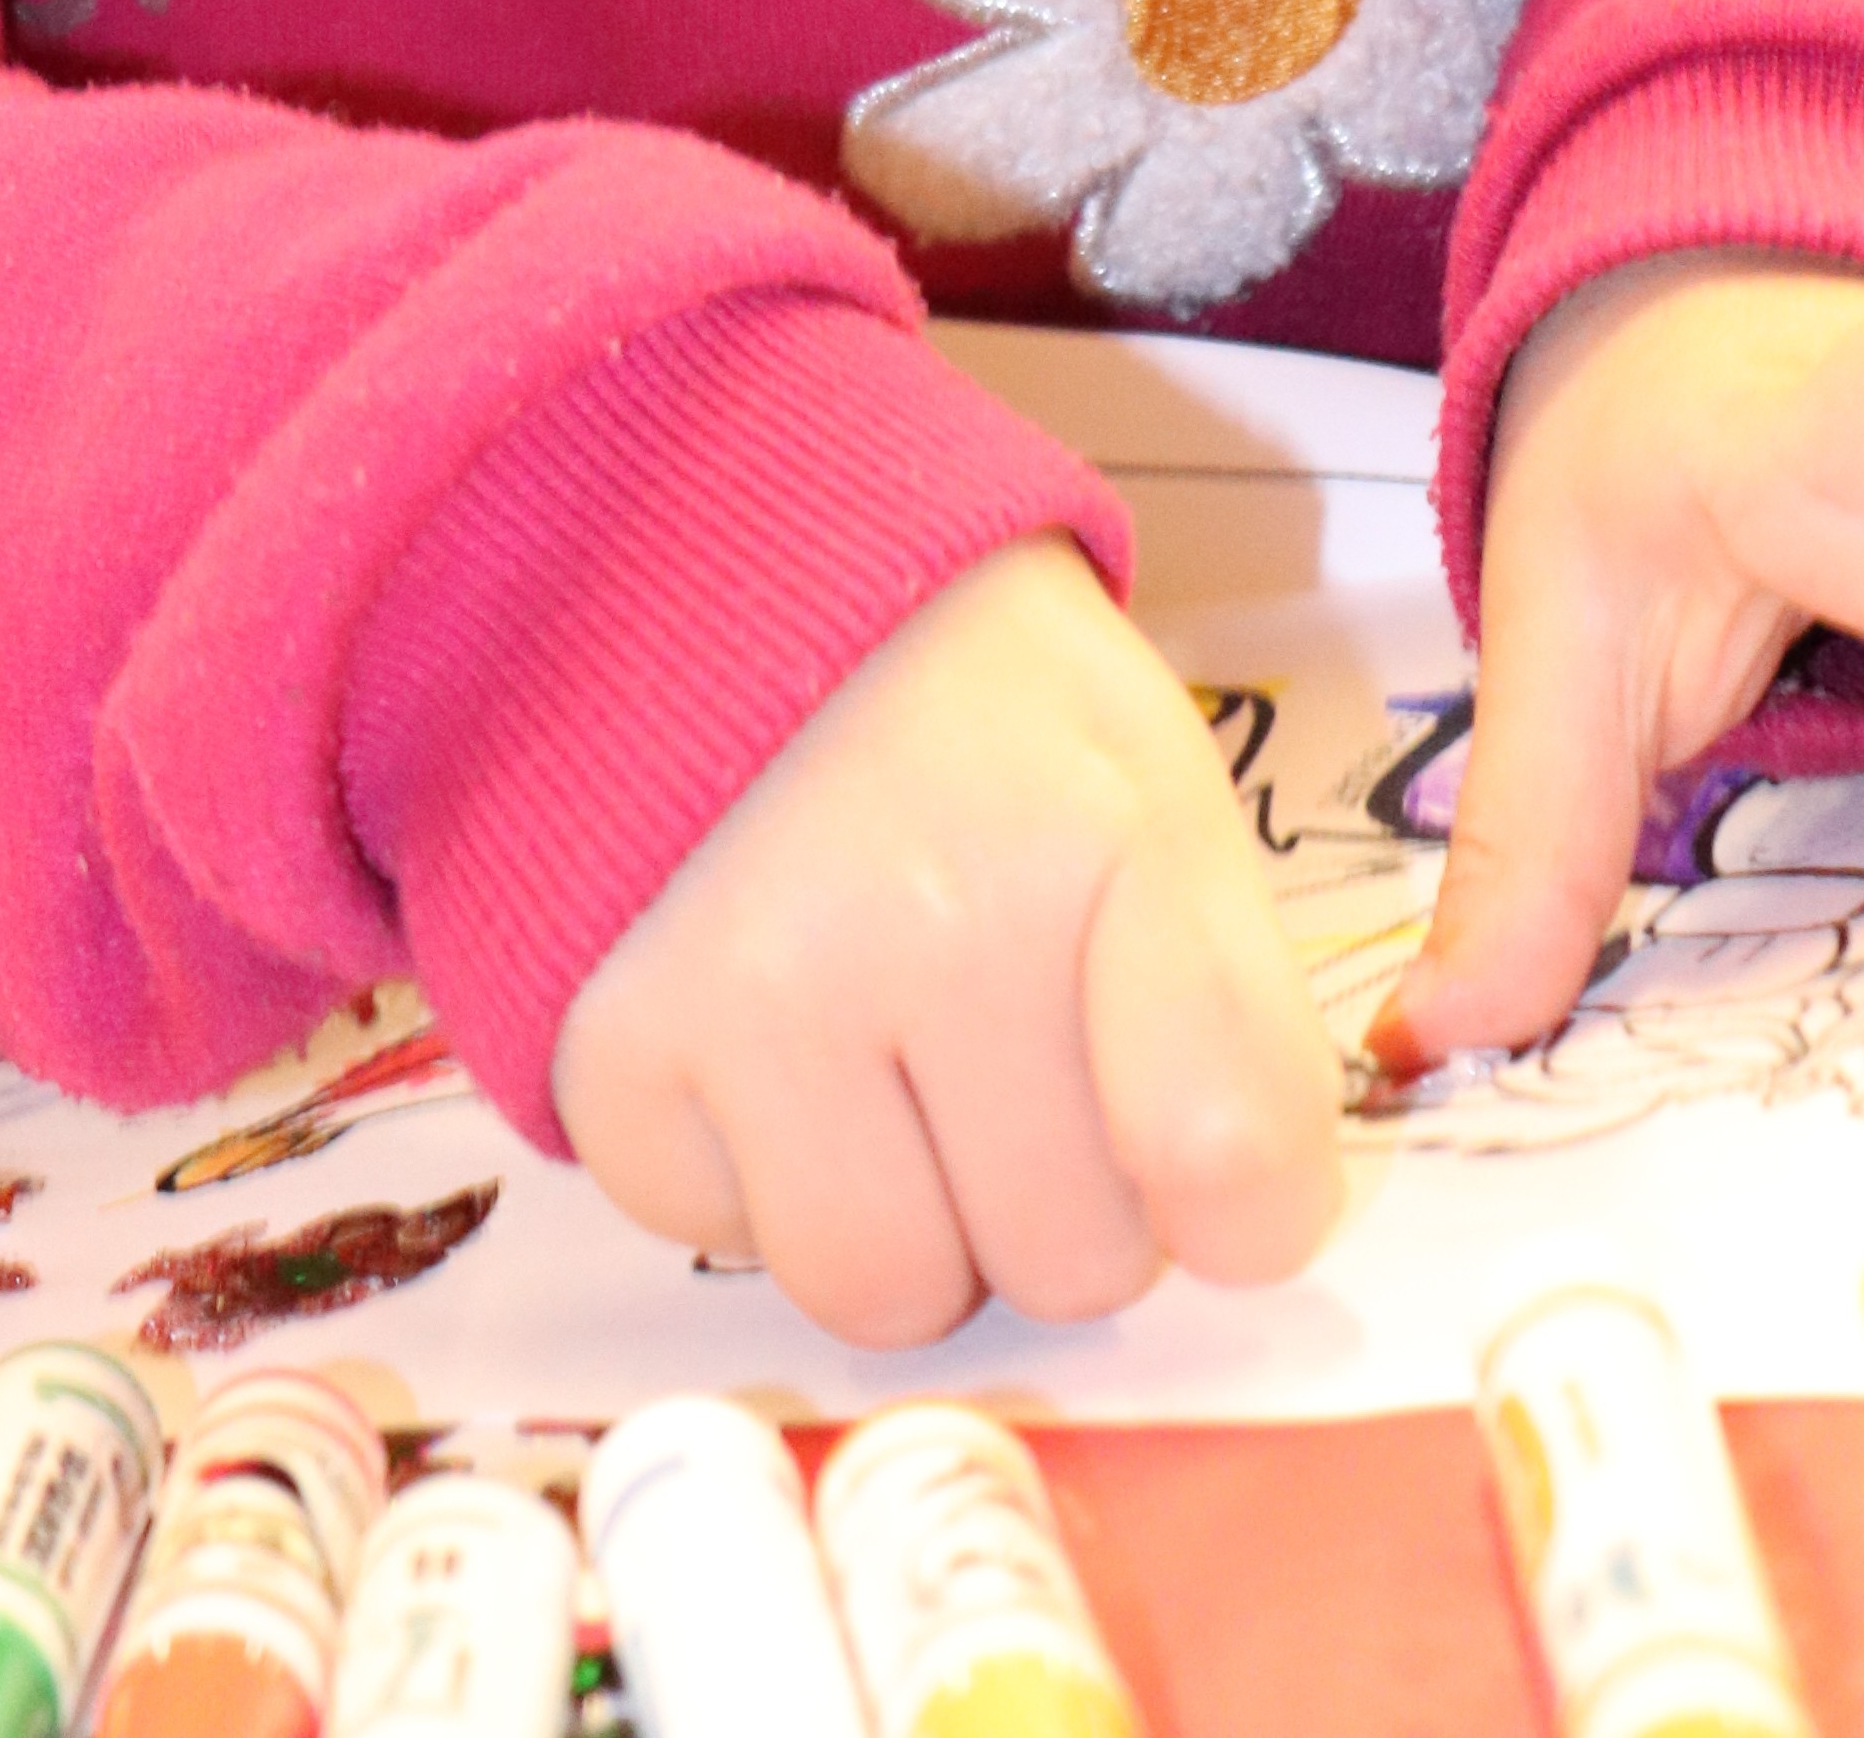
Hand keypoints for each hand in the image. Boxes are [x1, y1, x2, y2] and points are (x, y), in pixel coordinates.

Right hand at [547, 540, 1345, 1345]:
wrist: (707, 566)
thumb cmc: (969, 704)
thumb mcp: (1150, 781)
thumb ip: (1231, 1007)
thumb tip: (1245, 1233)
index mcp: (1100, 833)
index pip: (1237, 1168)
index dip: (1241, 1205)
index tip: (1207, 1163)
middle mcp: (930, 915)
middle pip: (1072, 1268)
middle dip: (1056, 1193)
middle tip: (1007, 1048)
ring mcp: (757, 986)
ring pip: (891, 1297)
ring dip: (902, 1217)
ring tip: (882, 1055)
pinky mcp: (618, 1045)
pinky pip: (722, 1243)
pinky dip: (747, 1176)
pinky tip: (759, 1034)